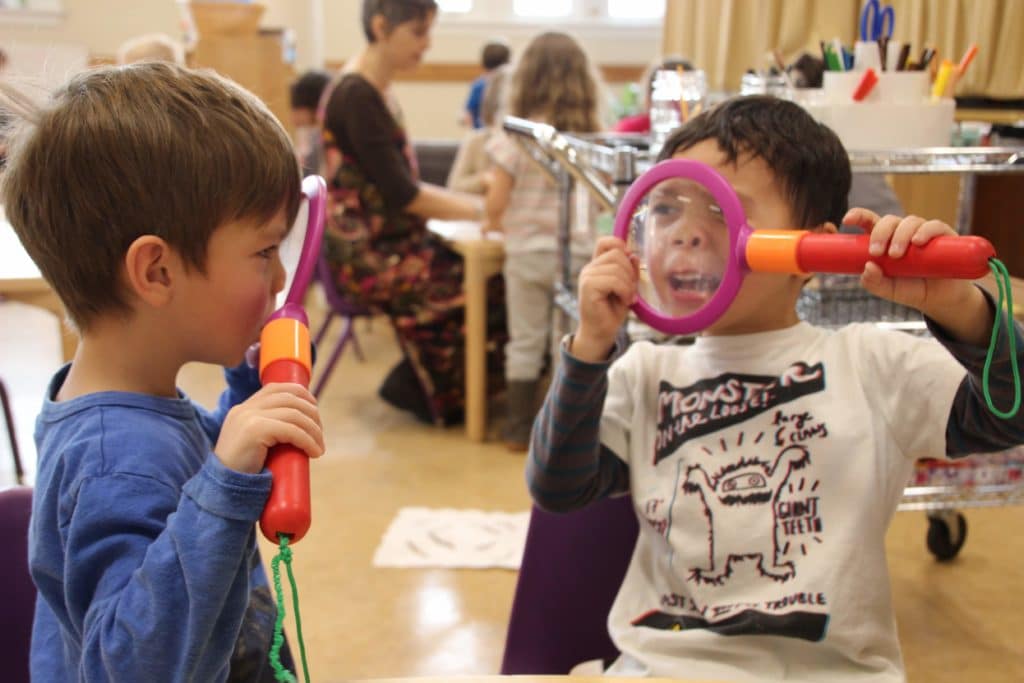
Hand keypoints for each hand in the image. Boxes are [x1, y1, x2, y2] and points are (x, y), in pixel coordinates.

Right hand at [215, 383, 323, 473]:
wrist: (222, 491)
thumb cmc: (243, 474)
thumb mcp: (254, 445)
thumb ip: (267, 432)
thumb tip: (302, 431)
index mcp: (244, 409)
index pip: (277, 389)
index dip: (302, 396)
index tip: (315, 413)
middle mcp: (244, 409)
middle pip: (289, 398)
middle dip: (312, 414)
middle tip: (319, 435)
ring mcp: (248, 417)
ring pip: (294, 414)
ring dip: (313, 430)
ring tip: (319, 447)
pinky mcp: (254, 430)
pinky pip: (291, 430)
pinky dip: (308, 440)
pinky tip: (315, 452)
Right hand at [571, 237, 638, 361]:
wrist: (601, 333)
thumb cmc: (612, 311)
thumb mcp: (626, 286)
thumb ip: (629, 270)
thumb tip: (634, 255)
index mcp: (597, 266)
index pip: (606, 242)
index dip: (620, 246)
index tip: (630, 264)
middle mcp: (590, 268)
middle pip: (617, 253)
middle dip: (630, 272)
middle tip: (631, 290)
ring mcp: (587, 276)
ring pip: (617, 268)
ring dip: (628, 284)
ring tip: (627, 298)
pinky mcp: (588, 286)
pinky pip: (613, 280)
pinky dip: (624, 290)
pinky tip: (624, 301)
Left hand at [844, 208, 977, 314]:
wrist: (941, 299)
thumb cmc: (911, 290)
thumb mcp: (888, 290)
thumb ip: (874, 282)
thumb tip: (868, 266)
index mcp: (885, 241)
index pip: (870, 222)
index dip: (859, 216)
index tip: (847, 220)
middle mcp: (903, 233)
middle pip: (889, 221)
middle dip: (880, 233)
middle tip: (875, 252)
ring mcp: (923, 233)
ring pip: (910, 221)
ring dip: (900, 235)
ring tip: (896, 254)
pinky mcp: (944, 237)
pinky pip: (934, 226)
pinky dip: (925, 231)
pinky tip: (917, 242)